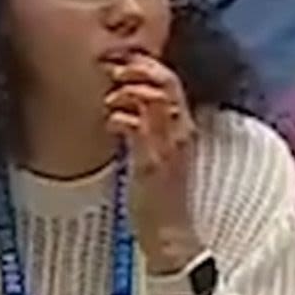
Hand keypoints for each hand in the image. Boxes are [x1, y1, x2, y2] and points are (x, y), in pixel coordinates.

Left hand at [104, 53, 200, 273]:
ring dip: (129, 91)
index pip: (172, 81)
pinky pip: (139, 129)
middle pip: (168, 83)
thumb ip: (148, 125)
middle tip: (115, 70)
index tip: (124, 61)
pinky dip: (122, 118)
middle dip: (139, 68)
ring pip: (156, 100)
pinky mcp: (153, 164)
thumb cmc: (159, 194)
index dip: (148, 64)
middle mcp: (181, 133)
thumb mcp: (157, 152)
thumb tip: (128, 101)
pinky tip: (111, 122)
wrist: (170, 234)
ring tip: (111, 97)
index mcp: (183, 128)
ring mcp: (169, 148)